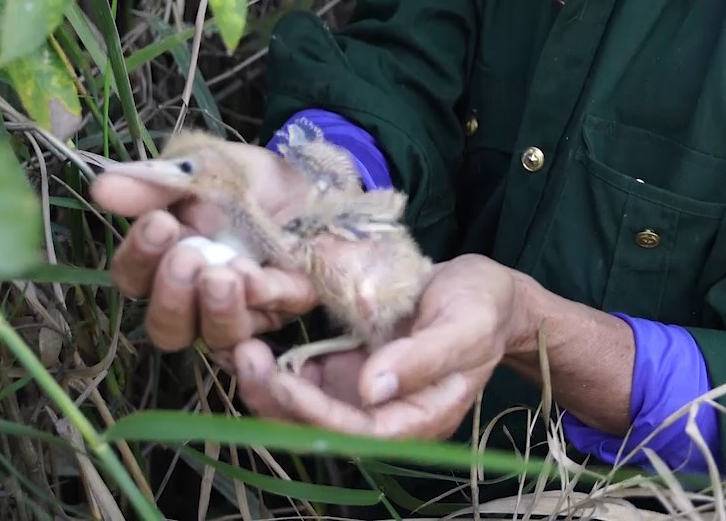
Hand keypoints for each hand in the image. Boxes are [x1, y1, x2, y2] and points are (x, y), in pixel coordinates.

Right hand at [91, 140, 321, 353]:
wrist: (309, 175)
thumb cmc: (246, 177)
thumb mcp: (201, 166)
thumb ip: (154, 181)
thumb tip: (99, 189)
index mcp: (166, 259)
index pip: (133, 278)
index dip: (138, 257)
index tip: (159, 222)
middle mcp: (197, 296)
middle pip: (167, 328)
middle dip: (172, 297)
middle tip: (187, 256)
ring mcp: (241, 310)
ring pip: (216, 339)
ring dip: (216, 309)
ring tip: (225, 273)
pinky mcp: (284, 310)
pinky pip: (267, 324)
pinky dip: (261, 301)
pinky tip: (258, 278)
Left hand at [229, 254, 526, 440]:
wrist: (485, 293)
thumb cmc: (482, 307)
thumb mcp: (464, 325)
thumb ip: (422, 358)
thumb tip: (372, 389)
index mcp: (419, 417)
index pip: (360, 432)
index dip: (316, 413)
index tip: (281, 379)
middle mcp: (385, 415)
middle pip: (321, 428)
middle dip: (277, 400)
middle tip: (244, 357)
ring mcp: (362, 393)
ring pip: (304, 407)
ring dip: (268, 384)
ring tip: (240, 347)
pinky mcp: (348, 368)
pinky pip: (305, 377)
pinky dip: (278, 363)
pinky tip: (255, 335)